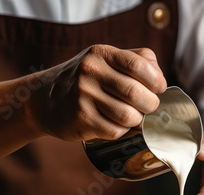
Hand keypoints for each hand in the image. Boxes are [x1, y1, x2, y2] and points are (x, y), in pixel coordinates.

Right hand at [31, 44, 166, 140]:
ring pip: (129, 116)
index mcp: (101, 54)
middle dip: (151, 105)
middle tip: (148, 108)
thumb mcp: (104, 60)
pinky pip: (115, 131)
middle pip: (137, 93)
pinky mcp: (81, 119)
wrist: (43, 100)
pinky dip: (121, 131)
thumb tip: (160, 78)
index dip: (157, 81)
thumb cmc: (84, 80)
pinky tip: (114, 125)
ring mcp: (84, 96)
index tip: (158, 89)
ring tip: (131, 118)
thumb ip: (135, 60)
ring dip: (136, 121)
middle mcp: (90, 72)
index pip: (140, 65)